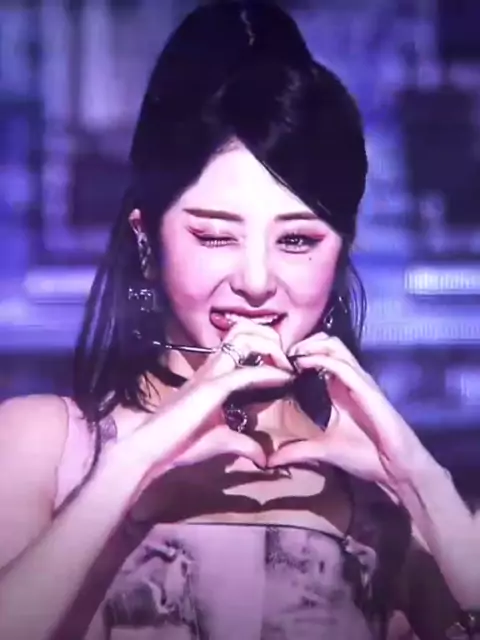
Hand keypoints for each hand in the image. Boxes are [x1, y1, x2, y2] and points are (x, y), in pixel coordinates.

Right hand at [102, 319, 294, 493]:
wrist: (149, 449)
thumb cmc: (178, 443)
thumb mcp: (220, 440)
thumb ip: (243, 444)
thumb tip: (263, 457)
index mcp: (212, 373)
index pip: (240, 341)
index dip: (265, 345)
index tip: (285, 364)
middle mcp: (212, 366)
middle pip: (243, 329)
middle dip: (270, 337)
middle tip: (287, 360)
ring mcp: (211, 374)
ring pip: (244, 338)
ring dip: (271, 347)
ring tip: (286, 365)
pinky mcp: (212, 388)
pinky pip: (246, 372)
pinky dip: (270, 372)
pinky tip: (284, 378)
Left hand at [268, 332, 416, 485]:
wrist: (397, 470)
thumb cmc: (366, 456)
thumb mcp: (322, 451)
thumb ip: (297, 450)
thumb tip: (270, 460)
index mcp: (341, 387)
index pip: (322, 353)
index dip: (300, 350)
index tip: (276, 359)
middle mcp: (351, 379)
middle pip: (327, 342)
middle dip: (303, 341)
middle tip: (282, 354)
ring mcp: (360, 382)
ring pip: (335, 346)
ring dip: (310, 345)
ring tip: (289, 355)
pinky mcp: (367, 390)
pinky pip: (343, 366)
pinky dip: (321, 360)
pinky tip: (301, 364)